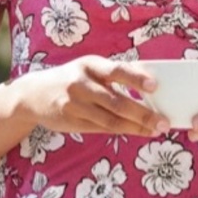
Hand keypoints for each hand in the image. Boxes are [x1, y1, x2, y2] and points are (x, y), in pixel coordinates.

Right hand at [19, 57, 168, 136]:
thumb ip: (116, 74)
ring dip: (136, 127)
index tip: (154, 86)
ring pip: (111, 119)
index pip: (116, 70)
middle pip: (117, 101)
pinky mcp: (71, 121)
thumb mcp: (90, 69)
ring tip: (156, 130)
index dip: (136, 78)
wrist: (33, 94)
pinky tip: (138, 132)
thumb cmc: (73, 79)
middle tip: (164, 122)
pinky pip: (102, 128)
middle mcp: (81, 83)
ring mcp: (74, 104)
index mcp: (90, 65)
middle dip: (143, 114)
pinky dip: (123, 131)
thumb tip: (151, 81)